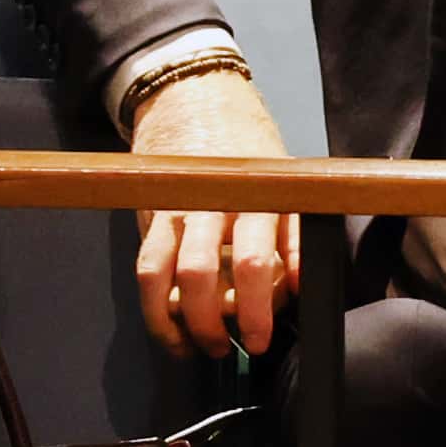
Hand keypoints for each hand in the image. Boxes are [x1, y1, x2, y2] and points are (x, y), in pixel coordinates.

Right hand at [129, 65, 298, 357]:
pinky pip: (148, 272)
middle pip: (224, 271)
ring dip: (194, 323)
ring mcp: (183, 210)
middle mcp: (220, 202)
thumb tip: (296, 288)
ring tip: (209, 346)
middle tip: (248, 346)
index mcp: (261, 193)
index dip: (270, 300)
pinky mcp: (153, 218)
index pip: (269, 254)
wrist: (192, 100)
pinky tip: (172, 333)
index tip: (275, 327)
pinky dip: (157, 311)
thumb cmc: (247, 150)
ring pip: (181, 277)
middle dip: (237, 319)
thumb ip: (292, 231)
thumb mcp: (283, 180)